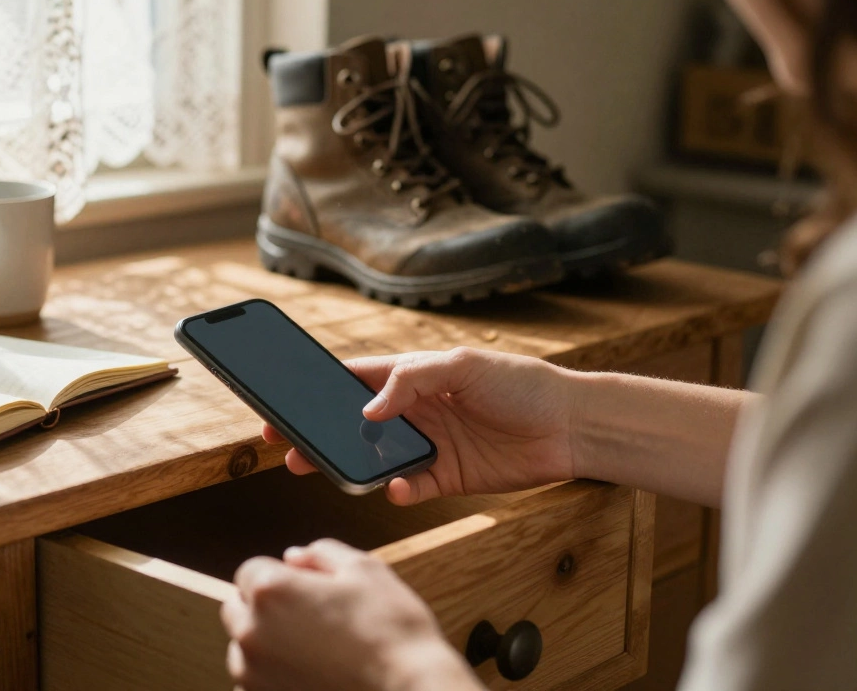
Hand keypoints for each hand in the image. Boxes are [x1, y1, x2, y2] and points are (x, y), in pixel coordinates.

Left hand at [221, 539, 483, 690]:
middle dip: (264, 608)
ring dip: (265, 644)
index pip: (250, 571)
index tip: (307, 588)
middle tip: (311, 618)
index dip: (280, 576)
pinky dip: (272, 678)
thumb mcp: (365, 570)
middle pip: (237, 608)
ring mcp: (254, 674)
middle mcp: (252, 632)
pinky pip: (252, 684)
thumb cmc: (392, 631)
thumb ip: (322, 553)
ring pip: (243, 649)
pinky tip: (310, 676)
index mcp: (270, 591)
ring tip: (314, 651)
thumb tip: (293, 557)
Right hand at [266, 347, 578, 504]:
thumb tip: (369, 410)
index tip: (286, 399)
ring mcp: (429, 446)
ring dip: (346, 465)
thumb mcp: (463, 365)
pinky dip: (395, 490)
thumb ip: (412, 381)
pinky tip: (392, 488)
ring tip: (317, 468)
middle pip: (353, 424)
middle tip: (285, 444)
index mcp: (413, 377)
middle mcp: (415, 411)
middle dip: (318, 433)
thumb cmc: (522, 383)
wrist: (571, 425)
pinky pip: (409, 487)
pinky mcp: (446, 477)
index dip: (319, 390)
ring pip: (373, 458)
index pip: (355, 380)